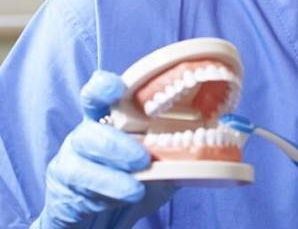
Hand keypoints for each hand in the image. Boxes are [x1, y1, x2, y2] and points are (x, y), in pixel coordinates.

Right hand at [32, 71, 175, 228]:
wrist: (104, 222)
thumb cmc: (134, 184)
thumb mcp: (164, 162)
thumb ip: (186, 144)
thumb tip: (228, 125)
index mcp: (109, 121)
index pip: (99, 95)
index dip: (104, 87)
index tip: (117, 87)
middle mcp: (86, 136)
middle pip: (89, 130)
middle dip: (116, 144)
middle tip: (143, 159)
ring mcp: (70, 161)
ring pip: (81, 158)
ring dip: (112, 173)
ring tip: (137, 184)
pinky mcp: (64, 187)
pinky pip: (79, 186)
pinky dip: (105, 192)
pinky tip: (125, 195)